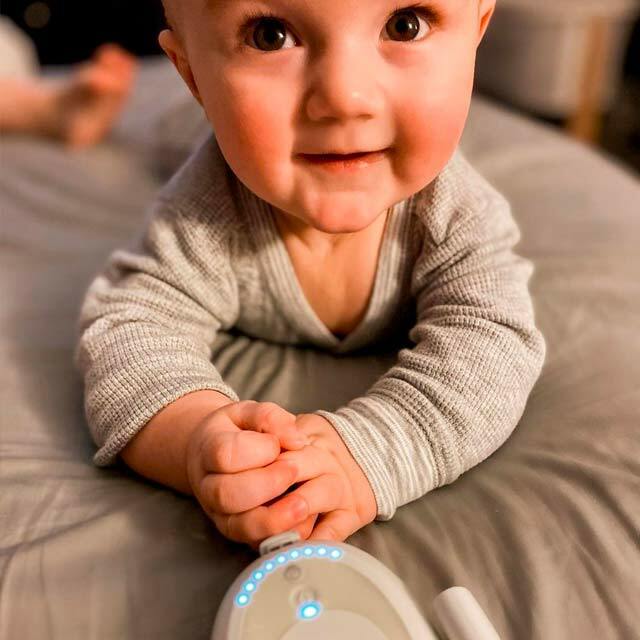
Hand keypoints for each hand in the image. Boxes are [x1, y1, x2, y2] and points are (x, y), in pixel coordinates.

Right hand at [195, 408, 377, 549]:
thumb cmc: (237, 431)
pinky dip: (278, 536)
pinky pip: (253, 542)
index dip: (254, 451)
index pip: (225, 454)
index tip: (277, 445)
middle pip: (227, 494)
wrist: (213, 453)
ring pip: (238, 525)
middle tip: (293, 470)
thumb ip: (271, 418)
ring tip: (302, 505)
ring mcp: (219, 512)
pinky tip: (300, 522)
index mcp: (209, 449)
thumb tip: (297, 439)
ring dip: (273, 518)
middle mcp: (208, 485)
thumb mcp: (250, 412)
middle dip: (266, 484)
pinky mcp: (235, 530)